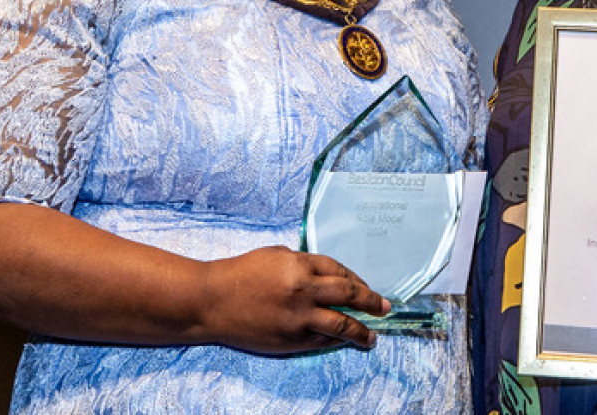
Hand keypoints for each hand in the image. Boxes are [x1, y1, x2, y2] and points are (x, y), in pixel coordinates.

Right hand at [199, 246, 390, 354]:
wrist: (211, 301)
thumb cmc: (242, 273)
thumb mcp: (276, 256)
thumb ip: (304, 264)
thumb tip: (328, 277)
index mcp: (300, 265)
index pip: (340, 272)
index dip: (357, 280)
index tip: (367, 289)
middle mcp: (303, 290)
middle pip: (349, 295)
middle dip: (371, 302)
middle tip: (384, 308)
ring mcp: (297, 318)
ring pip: (340, 324)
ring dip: (361, 330)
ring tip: (372, 336)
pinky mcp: (289, 340)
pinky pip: (320, 341)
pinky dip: (335, 340)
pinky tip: (344, 340)